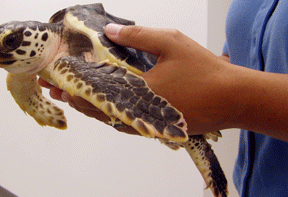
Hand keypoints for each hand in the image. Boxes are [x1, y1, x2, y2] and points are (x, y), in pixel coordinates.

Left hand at [39, 24, 233, 135]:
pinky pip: (124, 123)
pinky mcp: (154, 128)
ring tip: (74, 98)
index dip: (73, 84)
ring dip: (90, 107)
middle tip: (56, 90)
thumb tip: (110, 32)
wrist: (231, 99)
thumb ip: (137, 37)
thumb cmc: (203, 70)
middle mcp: (137, 112)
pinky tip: (103, 106)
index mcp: (137, 91)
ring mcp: (145, 123)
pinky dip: (109, 114)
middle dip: (74, 97)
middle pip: (97, 108)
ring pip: (109, 118)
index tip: (55, 81)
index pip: (95, 90)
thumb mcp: (170, 42)